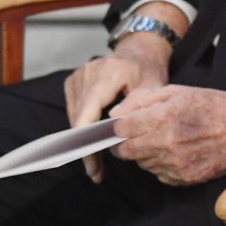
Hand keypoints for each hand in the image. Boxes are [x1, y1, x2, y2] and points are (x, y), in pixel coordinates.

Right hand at [64, 33, 170, 182]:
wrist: (140, 52)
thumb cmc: (149, 72)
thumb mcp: (153, 90)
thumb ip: (138, 109)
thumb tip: (118, 131)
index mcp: (109, 73)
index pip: (89, 112)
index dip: (87, 141)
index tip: (91, 164)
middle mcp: (87, 73)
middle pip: (79, 119)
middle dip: (87, 148)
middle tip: (96, 173)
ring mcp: (77, 76)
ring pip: (74, 118)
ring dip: (83, 141)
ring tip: (96, 165)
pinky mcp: (72, 82)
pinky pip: (74, 111)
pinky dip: (83, 128)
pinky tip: (93, 143)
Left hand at [108, 85, 225, 184]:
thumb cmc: (214, 106)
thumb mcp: (178, 91)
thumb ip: (143, 99)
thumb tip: (116, 113)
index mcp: (162, 117)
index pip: (119, 129)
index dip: (115, 127)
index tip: (119, 126)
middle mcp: (165, 143)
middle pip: (125, 151)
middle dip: (125, 143)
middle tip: (135, 135)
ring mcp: (174, 164)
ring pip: (141, 164)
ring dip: (144, 154)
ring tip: (161, 141)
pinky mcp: (183, 178)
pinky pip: (158, 174)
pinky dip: (160, 165)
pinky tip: (174, 152)